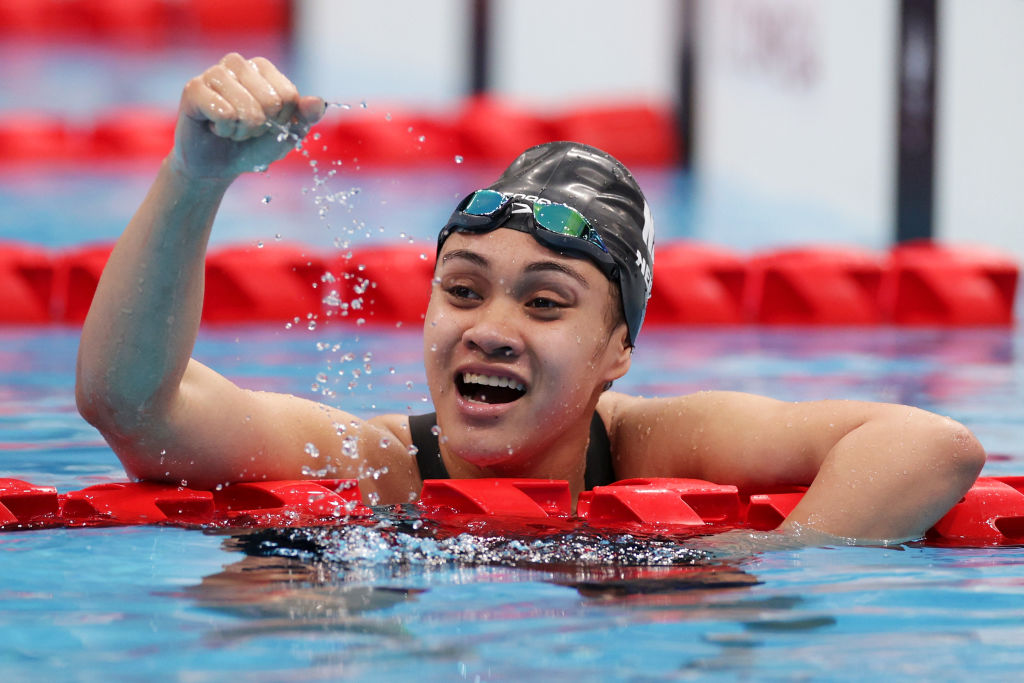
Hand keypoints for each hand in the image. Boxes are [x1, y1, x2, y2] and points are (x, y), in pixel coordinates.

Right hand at [169, 53, 325, 180]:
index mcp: (263, 68)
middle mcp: (238, 63)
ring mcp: (214, 73)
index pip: (289, 96)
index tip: (266, 124)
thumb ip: (304, 118)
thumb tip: (318, 102)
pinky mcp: (193, 89)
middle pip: (271, 102)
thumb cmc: (251, 146)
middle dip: (262, 127)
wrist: (216, 165)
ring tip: (230, 128)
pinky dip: (224, 130)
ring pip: (248, 109)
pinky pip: (225, 114)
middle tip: (245, 128)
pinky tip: (214, 126)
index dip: (281, 121)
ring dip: (243, 131)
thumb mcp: (286, 135)